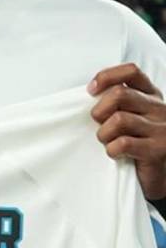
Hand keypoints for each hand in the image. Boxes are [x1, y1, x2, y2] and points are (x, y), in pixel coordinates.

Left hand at [89, 63, 165, 199]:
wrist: (161, 175)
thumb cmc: (140, 143)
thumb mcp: (133, 116)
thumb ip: (118, 102)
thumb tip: (90, 94)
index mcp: (151, 96)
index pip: (131, 72)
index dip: (106, 76)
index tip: (91, 90)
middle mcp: (159, 109)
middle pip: (119, 94)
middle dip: (99, 110)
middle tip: (98, 123)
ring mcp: (161, 129)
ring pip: (119, 119)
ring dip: (104, 133)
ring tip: (108, 141)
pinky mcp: (158, 150)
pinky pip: (123, 143)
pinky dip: (112, 149)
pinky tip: (116, 153)